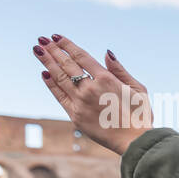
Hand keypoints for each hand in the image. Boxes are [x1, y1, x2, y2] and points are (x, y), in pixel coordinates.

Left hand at [32, 35, 153, 155]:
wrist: (134, 141)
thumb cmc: (140, 115)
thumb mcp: (138, 89)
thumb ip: (120, 71)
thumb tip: (106, 53)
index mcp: (107, 79)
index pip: (81, 57)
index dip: (67, 45)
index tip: (57, 37)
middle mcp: (90, 88)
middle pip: (67, 64)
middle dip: (53, 50)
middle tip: (42, 40)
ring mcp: (80, 102)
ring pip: (59, 77)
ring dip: (47, 62)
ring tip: (38, 50)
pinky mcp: (75, 115)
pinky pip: (59, 96)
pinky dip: (51, 84)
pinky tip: (45, 74)